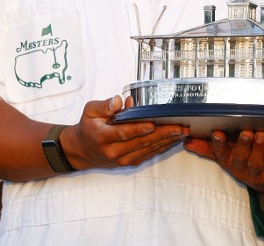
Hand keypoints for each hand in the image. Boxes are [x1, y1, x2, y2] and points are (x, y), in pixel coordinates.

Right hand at [63, 95, 188, 168]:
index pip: (123, 133)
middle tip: (180, 127)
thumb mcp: (90, 111)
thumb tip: (121, 101)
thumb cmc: (88, 127)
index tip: (153, 124)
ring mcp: (122, 159)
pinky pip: (148, 154)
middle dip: (163, 134)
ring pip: (148, 150)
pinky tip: (174, 139)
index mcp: (103, 137)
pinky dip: (162, 147)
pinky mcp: (129, 162)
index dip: (139, 129)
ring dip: (167, 141)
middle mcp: (114, 151)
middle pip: (141, 142)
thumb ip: (104, 105)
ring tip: (182, 132)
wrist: (81, 151)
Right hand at [184, 130, 263, 196]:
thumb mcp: (226, 156)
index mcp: (229, 161)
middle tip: (245, 133)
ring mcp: (259, 170)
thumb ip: (208, 148)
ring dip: (258, 146)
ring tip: (260, 134)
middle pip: (240, 157)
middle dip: (241, 145)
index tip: (217, 133)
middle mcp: (242, 167)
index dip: (218, 144)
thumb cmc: (245, 162)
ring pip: (257, 159)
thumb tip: (187, 142)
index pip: (220, 153)